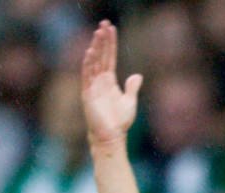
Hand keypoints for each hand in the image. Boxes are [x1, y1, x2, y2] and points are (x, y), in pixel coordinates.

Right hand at [81, 20, 140, 150]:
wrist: (111, 137)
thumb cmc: (119, 122)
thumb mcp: (130, 101)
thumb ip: (132, 87)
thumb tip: (137, 75)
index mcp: (109, 81)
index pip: (109, 57)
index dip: (110, 43)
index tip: (110, 29)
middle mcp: (99, 81)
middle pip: (101, 56)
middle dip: (102, 40)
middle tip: (104, 23)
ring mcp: (92, 87)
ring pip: (93, 62)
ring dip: (96, 47)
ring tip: (98, 32)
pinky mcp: (88, 95)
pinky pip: (87, 76)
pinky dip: (88, 64)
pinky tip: (90, 52)